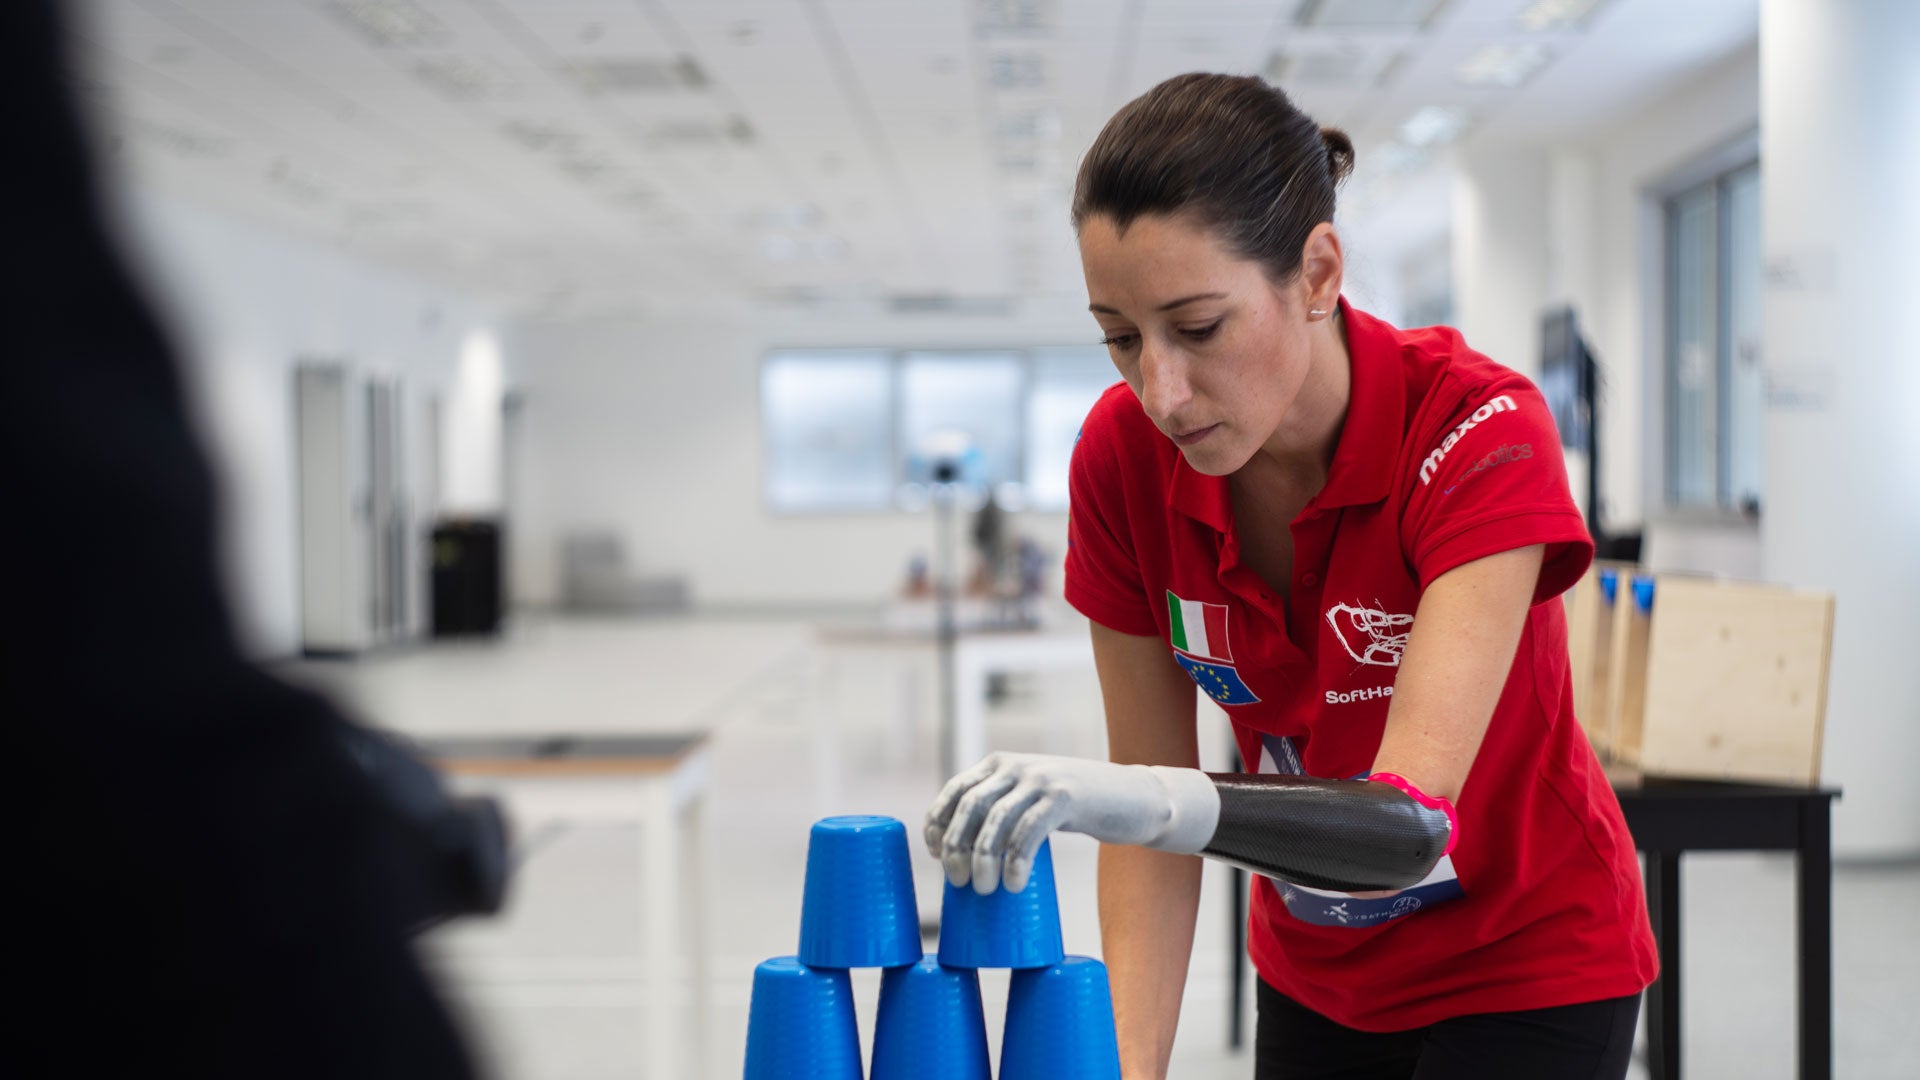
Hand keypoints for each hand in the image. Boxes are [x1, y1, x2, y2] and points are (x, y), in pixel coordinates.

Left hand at [923, 752, 1215, 893]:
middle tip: (959, 882)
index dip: (939, 822)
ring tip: (985, 890)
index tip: (936, 855)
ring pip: (996, 820)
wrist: (1136, 798)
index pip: (956, 790)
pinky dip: (1016, 861)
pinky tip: (1014, 884)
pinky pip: (1029, 831)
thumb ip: (1004, 808)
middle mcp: (1016, 766)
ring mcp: (1042, 779)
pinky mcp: (1065, 797)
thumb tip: (964, 853)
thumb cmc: (1080, 809)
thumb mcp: (1034, 798)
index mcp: (1001, 764)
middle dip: (957, 846)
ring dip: (984, 858)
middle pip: (970, 806)